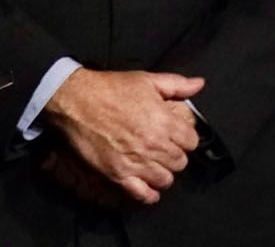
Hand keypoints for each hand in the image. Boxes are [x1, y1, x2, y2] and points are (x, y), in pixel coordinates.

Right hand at [43, 67, 202, 204]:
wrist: (75, 101)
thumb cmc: (110, 89)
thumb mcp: (146, 80)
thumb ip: (176, 84)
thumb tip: (199, 84)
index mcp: (163, 121)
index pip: (192, 142)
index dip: (185, 138)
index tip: (177, 135)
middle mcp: (153, 145)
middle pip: (180, 162)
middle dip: (175, 155)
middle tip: (164, 147)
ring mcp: (136, 162)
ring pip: (166, 180)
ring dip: (162, 172)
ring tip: (154, 163)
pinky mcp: (119, 174)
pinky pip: (143, 194)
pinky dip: (149, 193)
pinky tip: (147, 184)